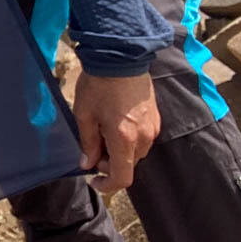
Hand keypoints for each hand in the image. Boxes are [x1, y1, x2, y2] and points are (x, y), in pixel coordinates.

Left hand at [71, 70, 159, 192]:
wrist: (122, 56)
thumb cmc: (99, 84)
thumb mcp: (84, 114)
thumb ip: (87, 143)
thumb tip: (88, 164)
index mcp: (125, 139)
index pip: (122, 177)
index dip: (107, 185)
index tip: (94, 180)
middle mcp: (144, 137)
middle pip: (129, 165)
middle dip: (110, 163)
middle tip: (92, 147)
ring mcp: (153, 126)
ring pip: (137, 152)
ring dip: (120, 151)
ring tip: (103, 131)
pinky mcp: (156, 117)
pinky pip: (143, 138)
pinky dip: (129, 139)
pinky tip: (115, 123)